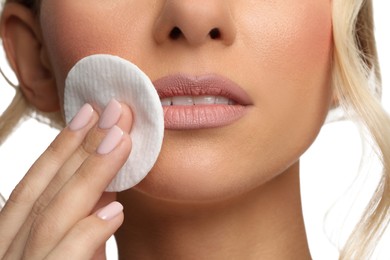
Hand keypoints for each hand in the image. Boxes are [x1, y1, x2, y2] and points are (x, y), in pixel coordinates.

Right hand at [0, 100, 131, 258]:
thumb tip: (110, 191)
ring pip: (51, 215)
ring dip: (90, 174)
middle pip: (44, 192)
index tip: (88, 114)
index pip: (34, 187)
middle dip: (80, 147)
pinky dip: (88, 233)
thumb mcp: (75, 256)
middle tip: (112, 111)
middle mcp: (9, 252)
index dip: (60, 147)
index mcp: (13, 240)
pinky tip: (117, 211)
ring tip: (120, 140)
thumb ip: (85, 228)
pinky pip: (63, 258)